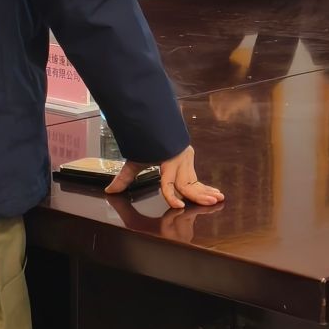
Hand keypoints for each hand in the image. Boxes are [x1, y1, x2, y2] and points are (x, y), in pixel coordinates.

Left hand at [107, 145, 223, 209]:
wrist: (155, 123)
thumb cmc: (145, 143)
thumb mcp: (135, 160)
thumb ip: (124, 177)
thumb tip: (110, 191)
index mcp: (167, 162)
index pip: (169, 182)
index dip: (172, 195)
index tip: (178, 205)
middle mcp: (179, 161)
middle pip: (188, 183)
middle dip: (199, 194)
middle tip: (210, 202)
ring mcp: (187, 160)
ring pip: (196, 181)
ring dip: (206, 191)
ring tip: (219, 199)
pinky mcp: (190, 159)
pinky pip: (197, 178)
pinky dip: (205, 187)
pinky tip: (216, 193)